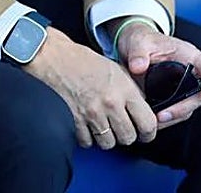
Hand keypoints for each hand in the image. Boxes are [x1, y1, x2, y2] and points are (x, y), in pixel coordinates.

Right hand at [24, 28, 156, 149]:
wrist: (52, 56)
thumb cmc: (80, 60)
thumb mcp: (114, 68)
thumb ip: (130, 89)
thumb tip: (141, 108)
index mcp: (123, 89)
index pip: (147, 123)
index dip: (148, 133)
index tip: (145, 134)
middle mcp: (110, 103)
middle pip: (128, 137)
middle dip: (125, 135)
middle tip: (120, 128)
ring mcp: (92, 113)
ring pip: (108, 143)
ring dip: (105, 138)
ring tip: (101, 125)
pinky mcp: (74, 120)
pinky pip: (88, 142)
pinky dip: (87, 137)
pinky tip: (86, 125)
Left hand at [116, 21, 200, 128]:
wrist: (132, 46)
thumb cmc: (142, 39)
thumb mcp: (138, 41)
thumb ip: (138, 52)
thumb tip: (138, 67)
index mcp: (189, 56)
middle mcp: (190, 73)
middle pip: (200, 95)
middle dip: (184, 107)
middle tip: (165, 114)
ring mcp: (182, 86)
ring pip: (188, 106)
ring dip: (175, 116)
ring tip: (156, 119)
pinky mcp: (171, 96)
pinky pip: (176, 110)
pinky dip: (167, 117)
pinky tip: (152, 119)